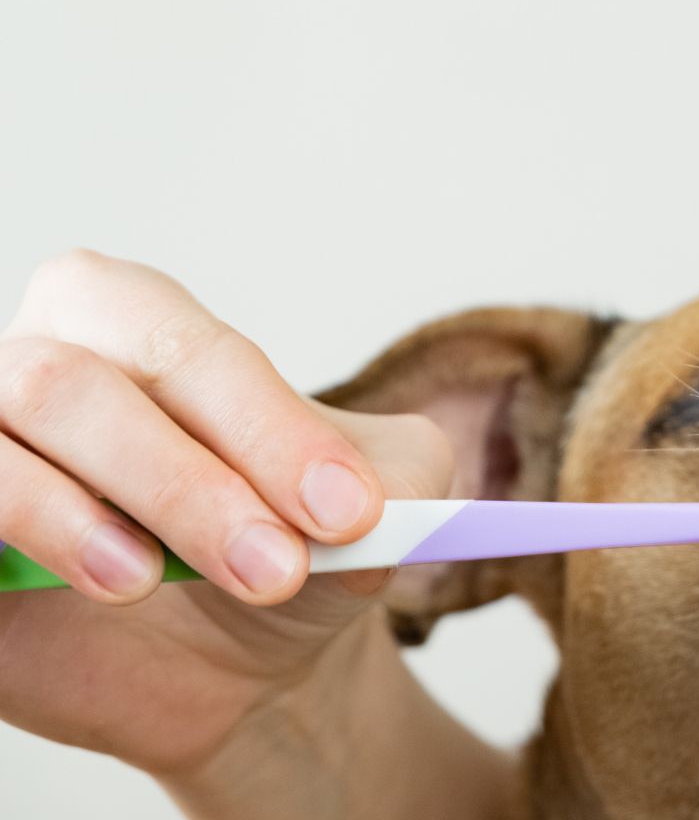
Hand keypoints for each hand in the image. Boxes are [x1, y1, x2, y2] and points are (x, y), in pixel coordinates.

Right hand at [0, 251, 450, 778]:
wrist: (244, 654)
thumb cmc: (291, 538)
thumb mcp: (375, 501)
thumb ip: (387, 482)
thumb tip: (364, 507)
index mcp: (131, 319)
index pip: (183, 348)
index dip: (264, 428)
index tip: (349, 512)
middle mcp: (33, 365)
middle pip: (71, 385)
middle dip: (184, 482)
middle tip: (278, 567)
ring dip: (81, 517)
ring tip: (152, 580)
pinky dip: (19, 542)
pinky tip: (94, 584)